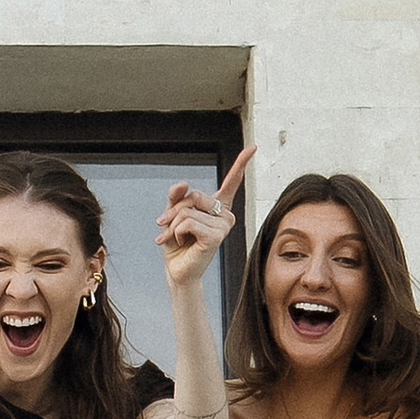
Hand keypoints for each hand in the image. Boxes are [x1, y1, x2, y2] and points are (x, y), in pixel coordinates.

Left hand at [159, 148, 254, 290]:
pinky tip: (182, 242)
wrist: (176, 270)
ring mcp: (222, 226)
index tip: (253, 147)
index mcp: (217, 207)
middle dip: (174, 210)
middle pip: (194, 195)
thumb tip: (183, 183)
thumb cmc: (177, 244)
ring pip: (188, 211)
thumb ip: (177, 196)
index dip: (241, 164)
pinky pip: (188, 222)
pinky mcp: (216, 237)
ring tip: (176, 238)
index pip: (232, 182)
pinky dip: (177, 231)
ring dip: (173, 225)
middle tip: (166, 224)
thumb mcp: (173, 214)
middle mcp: (224, 215)